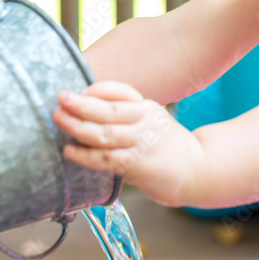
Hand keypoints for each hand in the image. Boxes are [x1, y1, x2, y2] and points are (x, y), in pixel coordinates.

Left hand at [51, 81, 205, 206]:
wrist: (199, 170)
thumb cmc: (168, 147)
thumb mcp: (153, 121)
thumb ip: (127, 114)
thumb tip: (86, 108)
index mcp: (147, 107)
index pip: (120, 91)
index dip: (98, 89)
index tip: (79, 89)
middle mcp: (145, 121)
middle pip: (108, 110)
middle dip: (81, 104)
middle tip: (60, 99)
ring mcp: (142, 142)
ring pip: (104, 133)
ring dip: (77, 126)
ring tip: (59, 119)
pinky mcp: (139, 165)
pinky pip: (107, 159)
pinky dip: (86, 155)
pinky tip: (70, 151)